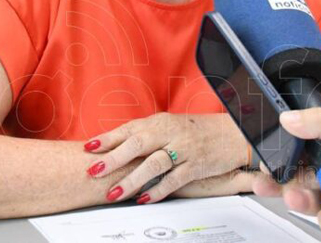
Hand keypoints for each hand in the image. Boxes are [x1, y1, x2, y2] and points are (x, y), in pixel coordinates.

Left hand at [83, 112, 248, 203]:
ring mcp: (184, 149)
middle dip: (114, 158)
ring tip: (114, 193)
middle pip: (138, 143)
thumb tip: (112, 145)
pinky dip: (158, 190)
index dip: (108, 138)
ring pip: (154, 163)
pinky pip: (175, 179)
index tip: (88, 147)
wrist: (231, 133)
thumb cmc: (195, 130)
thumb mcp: (168, 126)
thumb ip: (143, 134)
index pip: (129, 129)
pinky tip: (144, 199)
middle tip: (94, 171)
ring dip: (132, 179)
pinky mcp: (196, 166)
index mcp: (160, 121)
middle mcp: (170, 133)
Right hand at [253, 109, 320, 242]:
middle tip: (270, 182)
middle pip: (301, 177)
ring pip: (312, 202)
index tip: (267, 161)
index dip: (284, 156)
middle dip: (284, 181)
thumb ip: (318, 122)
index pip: (303, 149)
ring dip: (305, 201)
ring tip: (306, 197)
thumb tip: (288, 117)